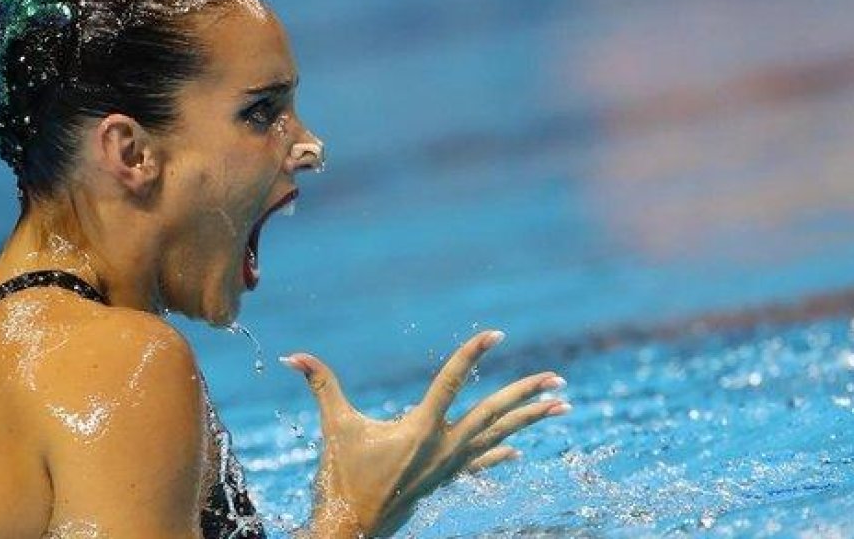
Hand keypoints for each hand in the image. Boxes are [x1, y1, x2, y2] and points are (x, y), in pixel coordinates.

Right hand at [281, 331, 568, 536]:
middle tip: (559, 380)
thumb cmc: (343, 478)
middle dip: (528, 395)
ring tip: (561, 406)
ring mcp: (449, 465)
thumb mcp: (334, 427)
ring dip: (529, 420)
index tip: (496, 334)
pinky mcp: (444, 478)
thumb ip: (320, 385)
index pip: (452, 381)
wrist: (353, 529)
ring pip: (498, 436)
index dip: (472, 354)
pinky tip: (519, 450)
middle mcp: (444, 446)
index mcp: (421, 429)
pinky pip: (480, 462)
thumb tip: (292, 356)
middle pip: (494, 414)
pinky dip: (500, 452)